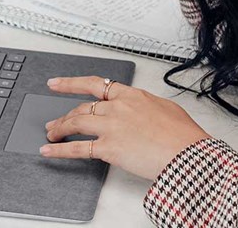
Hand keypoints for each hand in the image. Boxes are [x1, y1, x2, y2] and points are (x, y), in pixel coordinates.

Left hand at [40, 76, 211, 180]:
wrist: (188, 153)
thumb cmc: (182, 135)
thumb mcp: (164, 108)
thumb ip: (145, 106)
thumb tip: (139, 109)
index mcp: (131, 95)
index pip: (94, 85)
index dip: (71, 84)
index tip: (57, 84)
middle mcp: (117, 107)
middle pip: (82, 108)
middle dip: (64, 116)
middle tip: (54, 122)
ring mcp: (111, 126)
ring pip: (75, 123)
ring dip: (59, 129)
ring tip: (51, 135)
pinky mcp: (108, 147)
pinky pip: (77, 148)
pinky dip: (60, 150)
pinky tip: (49, 150)